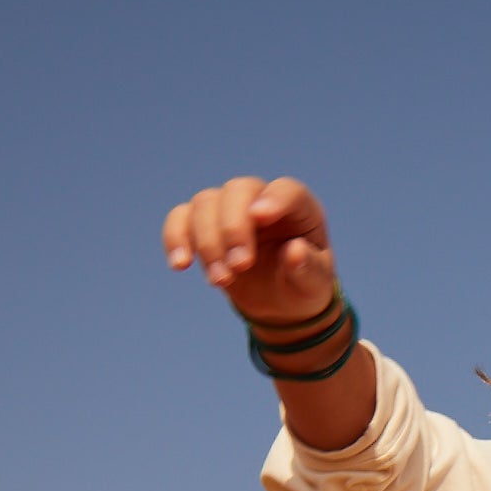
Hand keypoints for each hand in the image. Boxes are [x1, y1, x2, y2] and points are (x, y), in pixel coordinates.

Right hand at [162, 176, 338, 325]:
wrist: (279, 301)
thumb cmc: (302, 286)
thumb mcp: (315, 285)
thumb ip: (308, 269)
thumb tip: (295, 252)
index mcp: (298, 209)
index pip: (286, 191)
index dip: (273, 199)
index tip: (259, 217)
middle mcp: (261, 200)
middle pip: (238, 190)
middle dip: (233, 227)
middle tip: (240, 267)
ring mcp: (230, 209)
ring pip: (206, 202)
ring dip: (208, 242)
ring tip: (221, 281)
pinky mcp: (203, 224)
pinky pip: (180, 217)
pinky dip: (175, 237)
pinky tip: (181, 265)